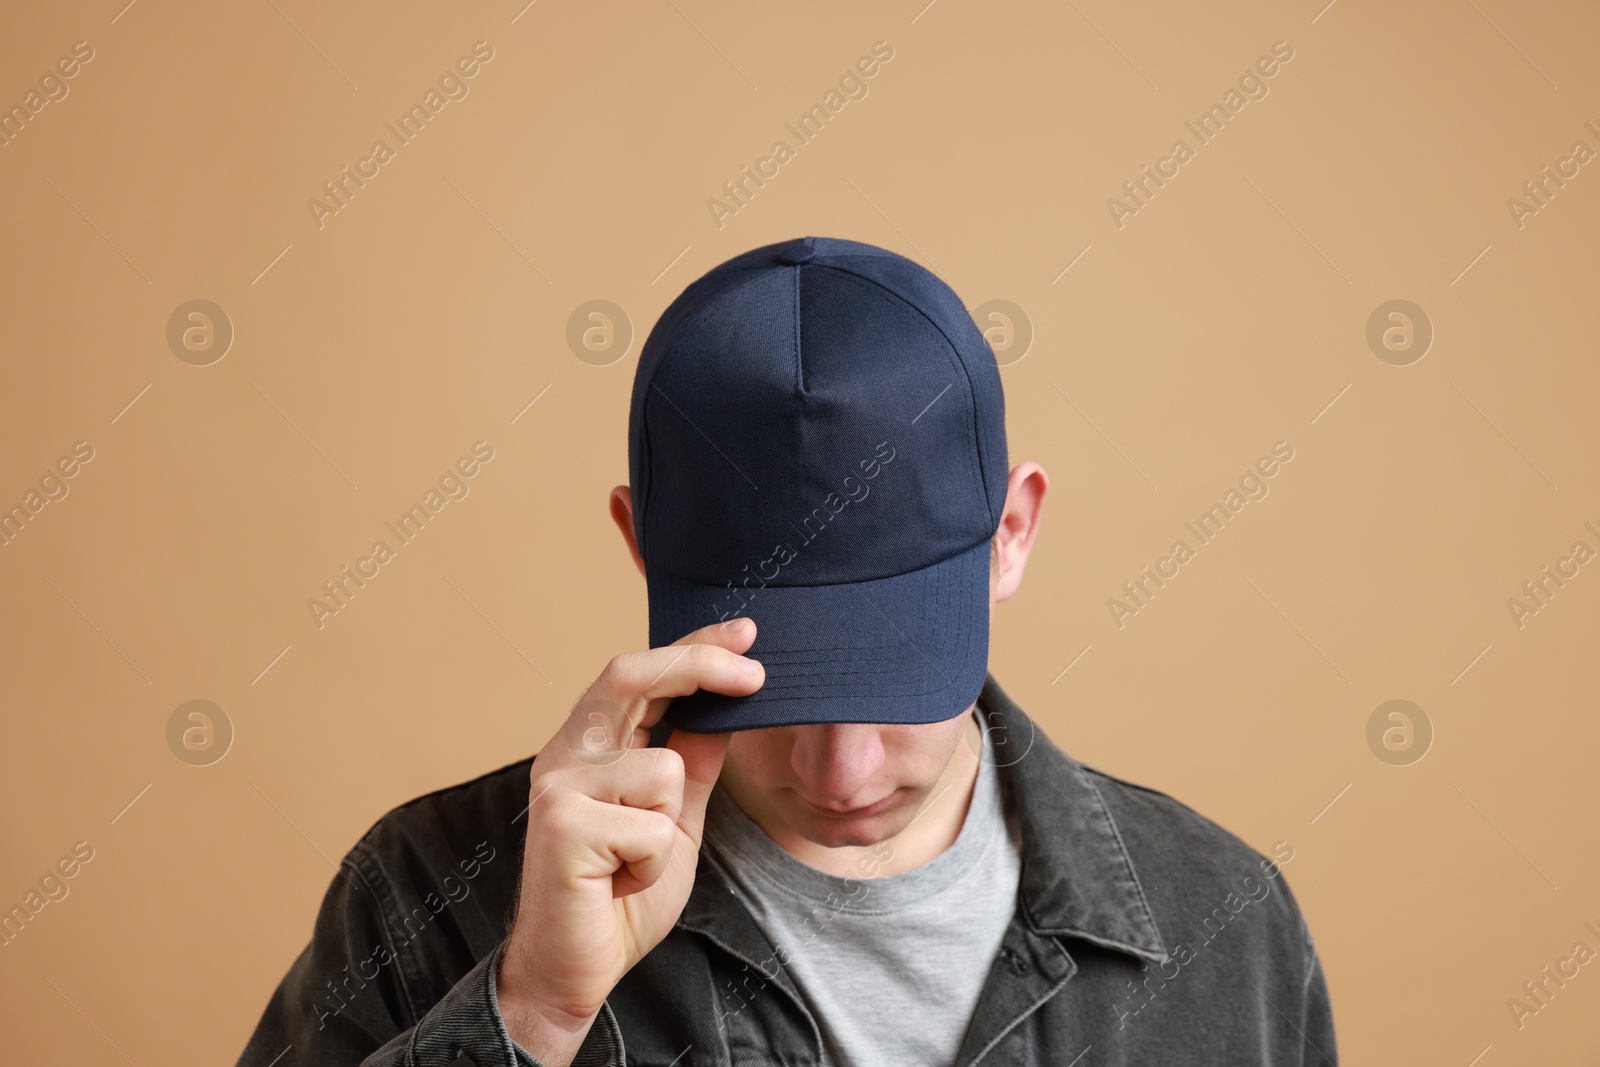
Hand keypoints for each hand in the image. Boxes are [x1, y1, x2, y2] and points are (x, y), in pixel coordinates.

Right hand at [495, 618, 762, 1065]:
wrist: (572, 970)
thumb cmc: (618, 897)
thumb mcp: (673, 820)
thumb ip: (692, 763)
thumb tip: (726, 706)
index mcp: (589, 745)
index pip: (642, 675)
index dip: (694, 647)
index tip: (747, 633)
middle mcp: (564, 754)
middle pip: (634, 677)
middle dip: (700, 665)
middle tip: (755, 674)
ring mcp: (558, 787)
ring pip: (664, 770)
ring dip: (670, 828)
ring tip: (634, 863)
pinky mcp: (562, 826)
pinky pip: (653, 827)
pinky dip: (654, 864)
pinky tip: (620, 883)